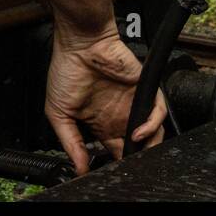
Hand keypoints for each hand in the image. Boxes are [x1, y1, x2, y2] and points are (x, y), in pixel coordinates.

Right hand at [45, 28, 166, 173]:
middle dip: (137, 158)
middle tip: (131, 167)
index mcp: (100, 122)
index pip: (115, 151)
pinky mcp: (142, 89)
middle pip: (137, 145)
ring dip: (148, 146)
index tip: (113, 173)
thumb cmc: (67, 69)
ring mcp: (132, 102)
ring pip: (152, 131)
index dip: (117, 163)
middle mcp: (118, 114)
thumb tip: (78, 167)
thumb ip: (70, 142)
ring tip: (136, 153)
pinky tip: (138, 133)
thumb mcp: (58, 113)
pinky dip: (152, 125)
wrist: (80, 43)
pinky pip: (157, 110)